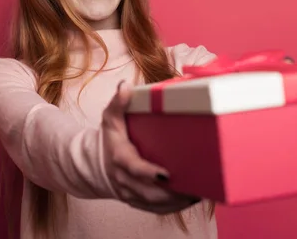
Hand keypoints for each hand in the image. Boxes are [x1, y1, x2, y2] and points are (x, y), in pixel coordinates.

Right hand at [100, 80, 199, 213]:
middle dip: (172, 192)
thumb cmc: (110, 138)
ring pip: (155, 203)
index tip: (167, 174)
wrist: (98, 164)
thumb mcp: (110, 118)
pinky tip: (191, 199)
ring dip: (177, 201)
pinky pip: (157, 209)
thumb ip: (118, 102)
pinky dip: (174, 207)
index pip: (133, 168)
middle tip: (196, 186)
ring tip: (199, 192)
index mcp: (120, 157)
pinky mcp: (138, 201)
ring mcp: (131, 193)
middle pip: (149, 192)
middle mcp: (124, 179)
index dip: (149, 173)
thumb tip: (125, 86)